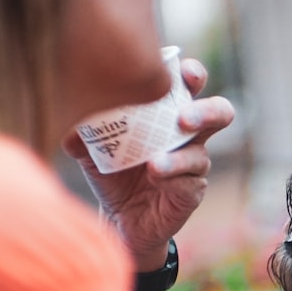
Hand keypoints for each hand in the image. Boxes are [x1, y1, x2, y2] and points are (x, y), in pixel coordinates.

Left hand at [62, 57, 236, 270]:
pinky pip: (190, 183)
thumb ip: (83, 134)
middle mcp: (188, 137)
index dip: (192, 74)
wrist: (118, 220)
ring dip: (179, 157)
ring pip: (201, 154)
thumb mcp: (93, 150)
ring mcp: (194, 166)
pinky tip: (155, 175)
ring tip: (154, 163)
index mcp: (169, 114)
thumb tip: (73, 128)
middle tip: (183, 117)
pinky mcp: (191, 193)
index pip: (189, 86)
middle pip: (219, 113)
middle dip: (206, 111)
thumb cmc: (113, 173)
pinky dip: (172, 177)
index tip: (180, 70)